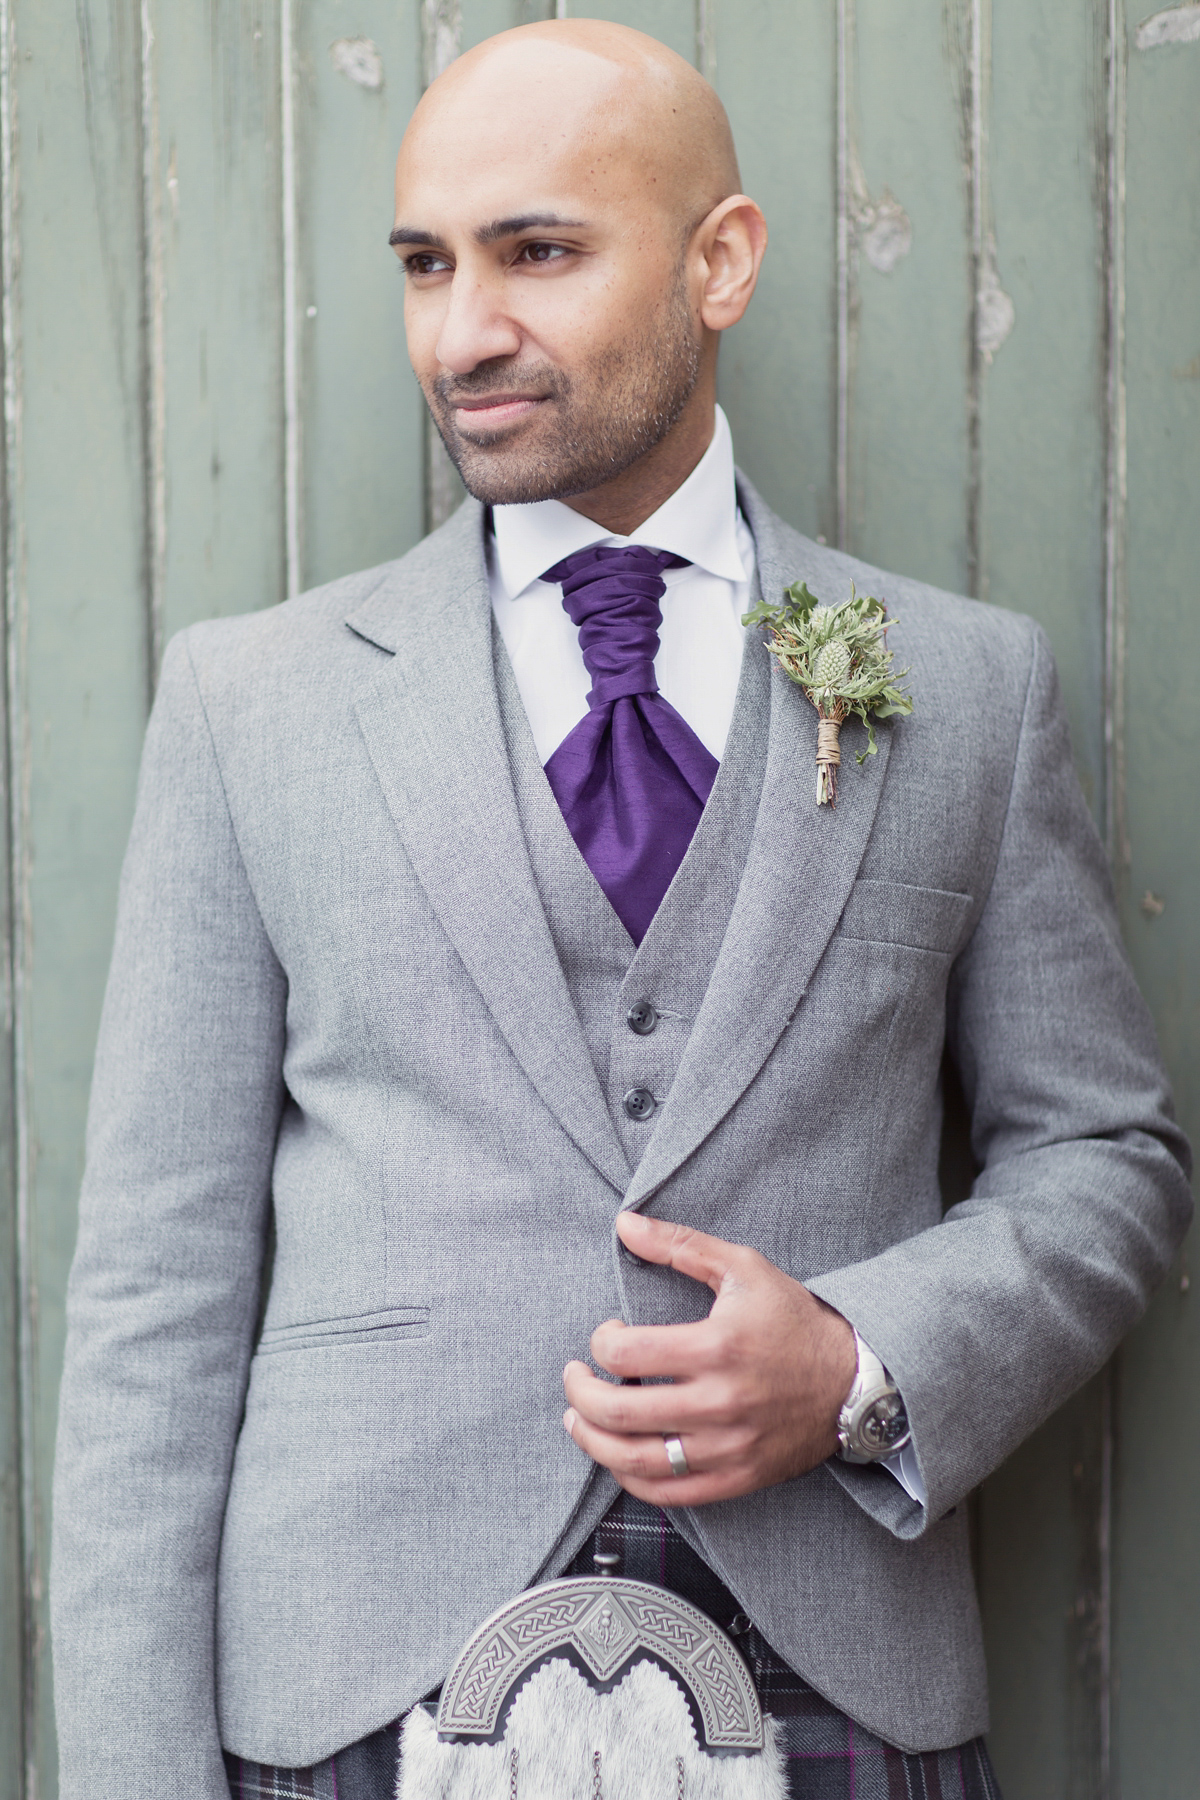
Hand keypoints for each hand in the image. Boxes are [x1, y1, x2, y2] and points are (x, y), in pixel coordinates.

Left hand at [562, 1211, 856, 1506]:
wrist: (855, 1377)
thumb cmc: (794, 1318)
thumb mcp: (742, 1267)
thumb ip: (680, 1244)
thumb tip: (624, 1224)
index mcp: (717, 1346)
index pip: (627, 1353)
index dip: (600, 1341)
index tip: (605, 1334)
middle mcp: (720, 1402)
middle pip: (620, 1412)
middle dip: (580, 1394)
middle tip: (573, 1378)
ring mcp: (728, 1447)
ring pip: (637, 1461)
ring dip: (593, 1441)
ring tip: (579, 1420)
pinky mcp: (738, 1477)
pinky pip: (670, 1494)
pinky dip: (633, 1479)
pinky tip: (619, 1458)